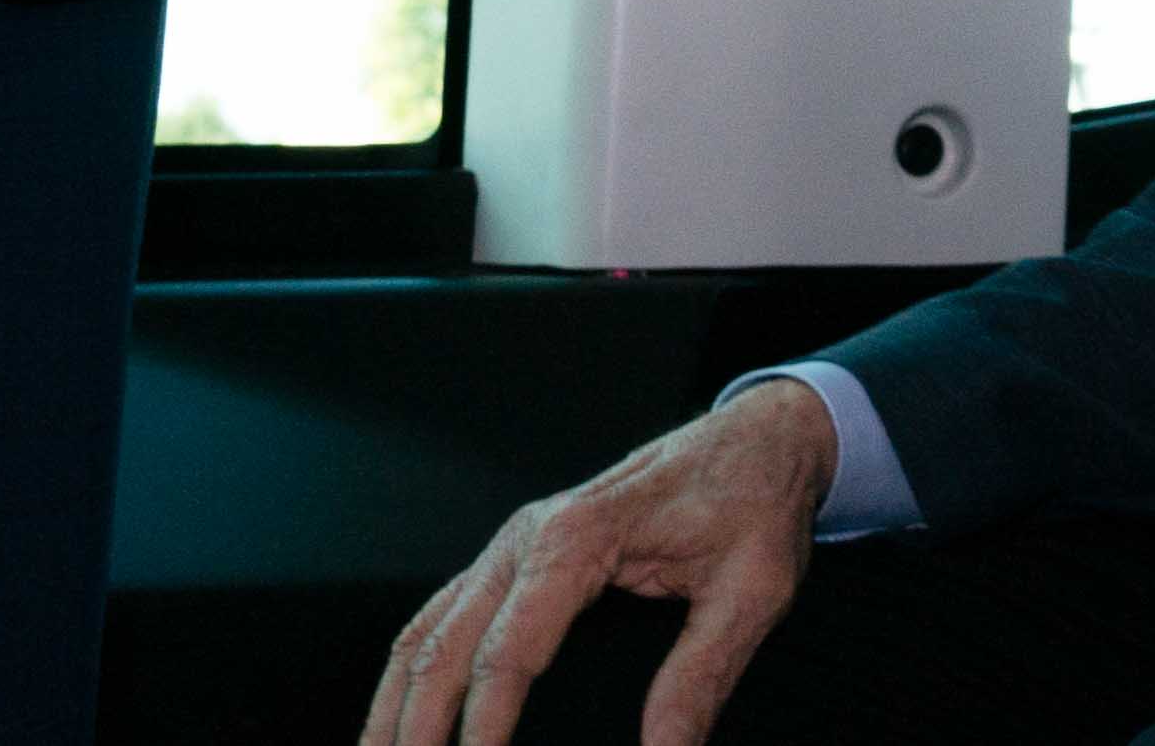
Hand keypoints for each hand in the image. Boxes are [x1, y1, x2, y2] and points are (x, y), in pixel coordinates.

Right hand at [368, 378, 833, 745]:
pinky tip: (397, 719)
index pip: (507, 652)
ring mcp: (513, 544)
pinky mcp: (516, 558)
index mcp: (579, 537)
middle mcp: (527, 535)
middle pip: (443, 646)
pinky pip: (441, 617)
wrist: (762, 437)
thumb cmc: (757, 503)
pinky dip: (410, 673)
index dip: (483, 725)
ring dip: (393, 706)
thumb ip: (702, 675)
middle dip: (415, 728)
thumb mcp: (753, 589)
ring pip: (426, 632)